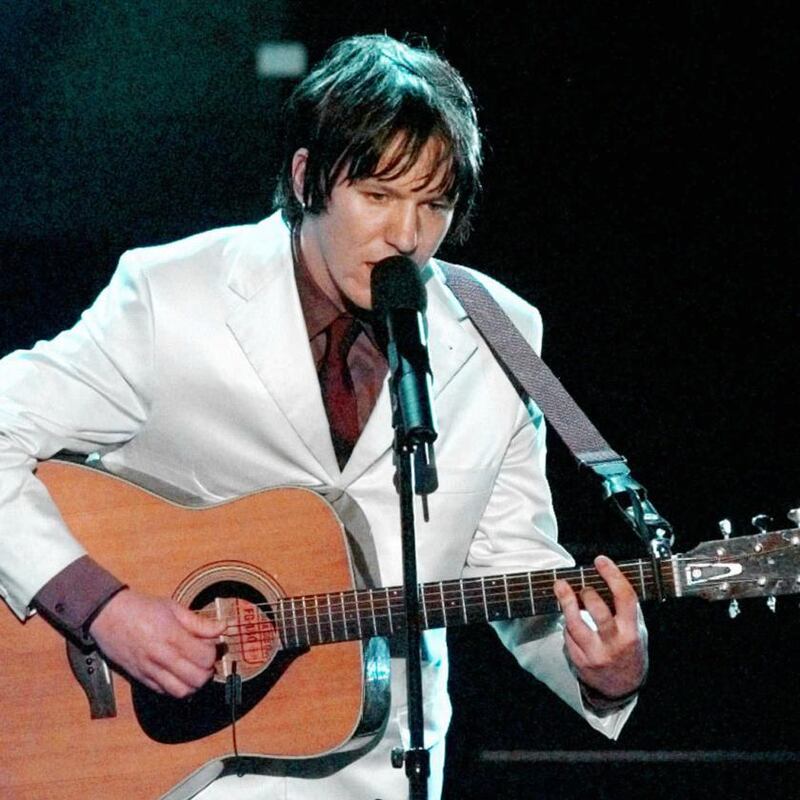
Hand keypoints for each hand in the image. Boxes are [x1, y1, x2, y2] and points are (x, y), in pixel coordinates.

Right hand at [89, 588, 226, 697]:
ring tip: (194, 670)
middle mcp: (161, 656)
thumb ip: (199, 622)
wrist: (107, 615)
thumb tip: (223, 627)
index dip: (213, 653)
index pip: (204, 657)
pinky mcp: (140, 678)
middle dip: (207, 671)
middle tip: (204, 660)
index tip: (210, 645)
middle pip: (197, 678)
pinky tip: (178, 675)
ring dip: (193, 684)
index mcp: (172, 636)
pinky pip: (164, 693)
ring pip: (182, 692)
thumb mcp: (173, 608)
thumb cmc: (142, 608)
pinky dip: (176, 688)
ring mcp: (150, 670)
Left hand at [554, 555, 647, 699]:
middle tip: (583, 586)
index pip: (625, 598)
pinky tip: (568, 617)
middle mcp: (614, 644)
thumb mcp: (638, 630)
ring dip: (566, 602)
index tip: (600, 561)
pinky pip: (568, 637)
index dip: (612, 575)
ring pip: (575, 624)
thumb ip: (626, 608)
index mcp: (632, 632)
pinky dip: (566, 624)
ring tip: (560, 586)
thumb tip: (609, 576)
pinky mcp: (580, 661)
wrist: (623, 688)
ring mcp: (596, 654)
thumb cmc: (630, 650)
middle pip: (597, 612)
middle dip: (587, 593)